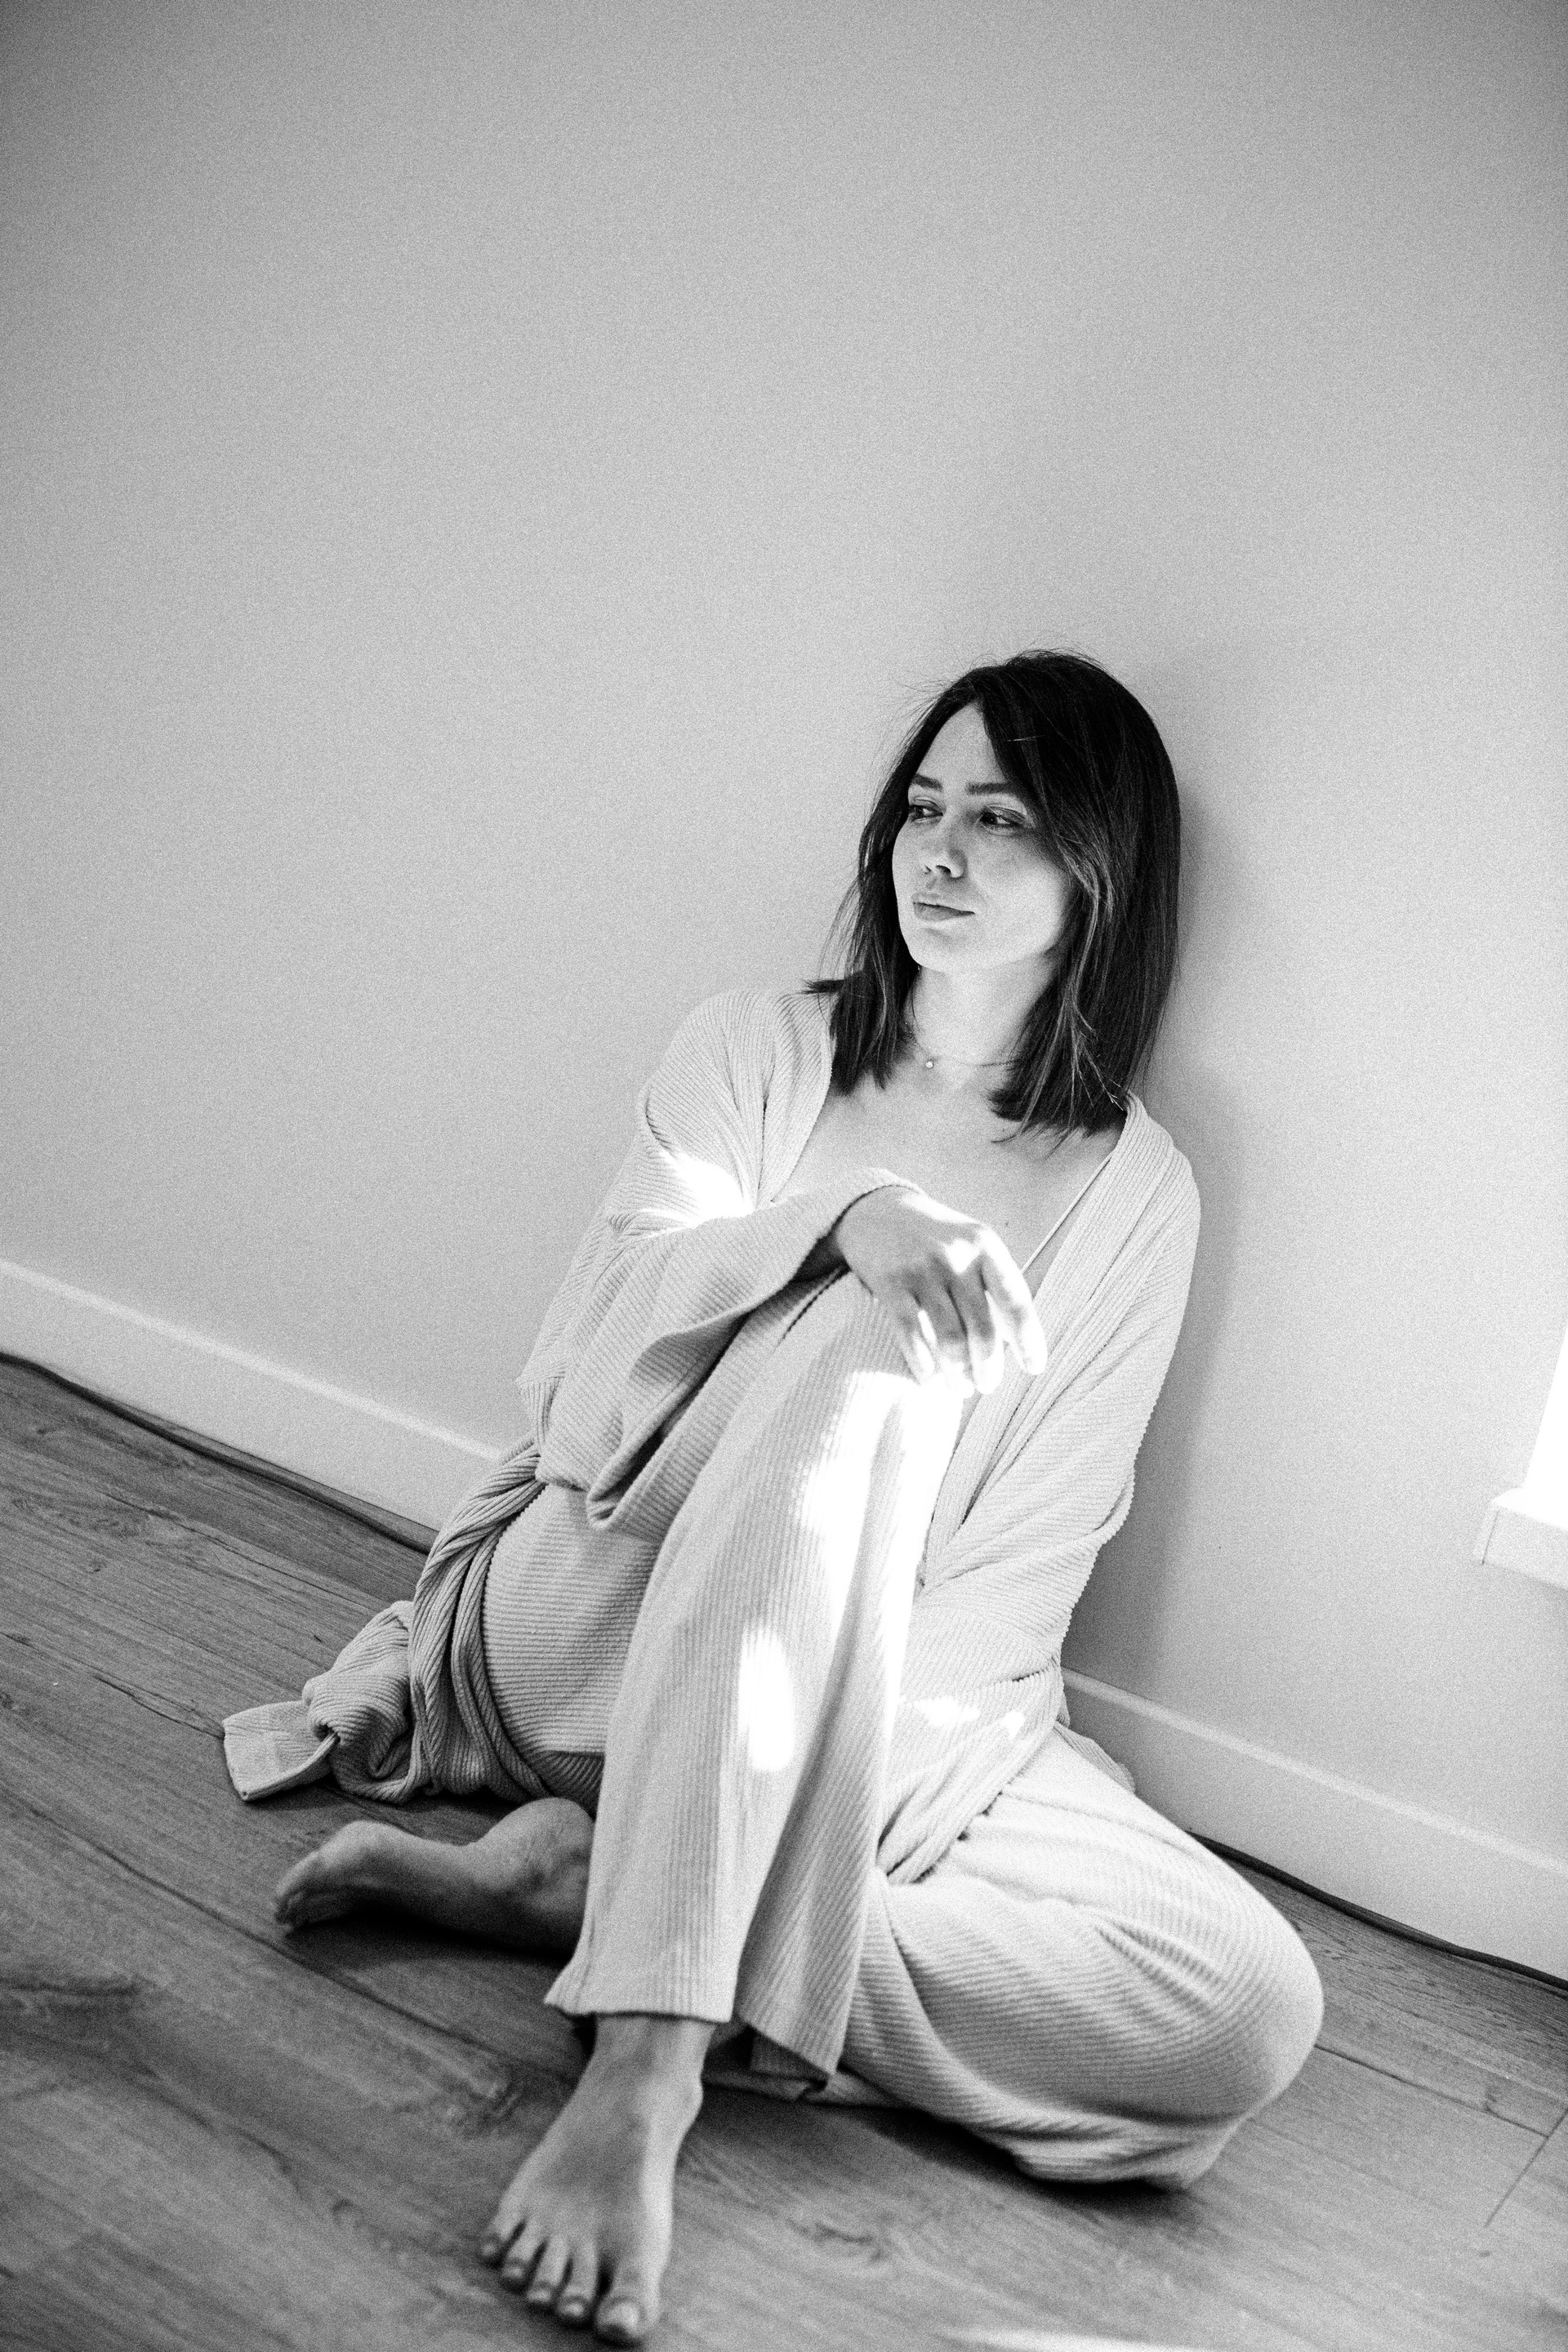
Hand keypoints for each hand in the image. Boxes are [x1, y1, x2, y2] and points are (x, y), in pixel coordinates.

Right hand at [833, 1187, 1048, 1395]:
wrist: (878, 1209)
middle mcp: (957, 1256)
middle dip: (988, 1367)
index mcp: (986, 1246)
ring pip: (949, 1338)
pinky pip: (911, 1334)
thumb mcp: (973, 1243)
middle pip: (983, 1329)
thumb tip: (1018, 1341)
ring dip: (958, 1373)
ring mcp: (922, 1269)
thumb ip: (995, 1282)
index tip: (1034, 1368)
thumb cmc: (935, 1237)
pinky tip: (929, 1379)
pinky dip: (922, 1363)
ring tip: (961, 1388)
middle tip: (987, 1385)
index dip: (1029, 1340)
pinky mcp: (890, 1282)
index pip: (1016, 1301)